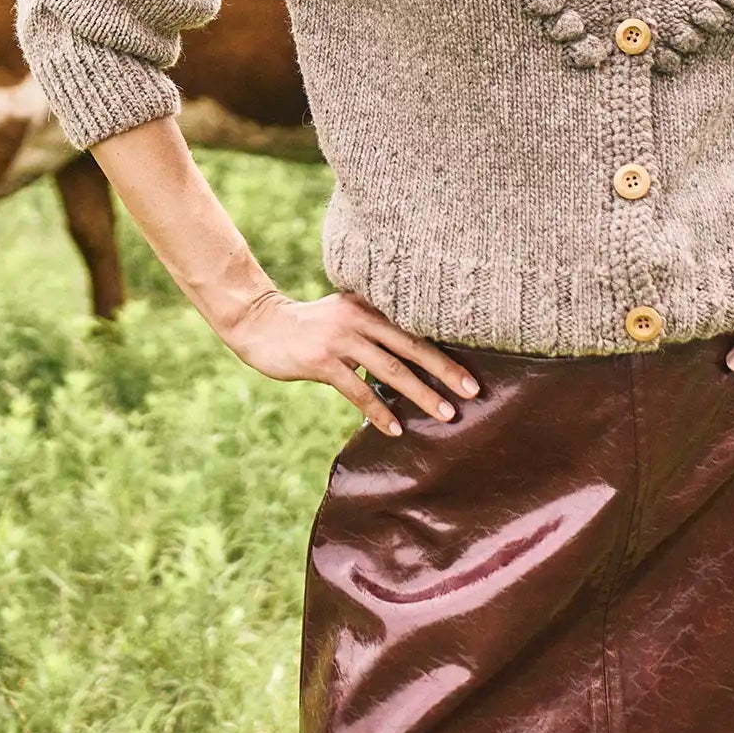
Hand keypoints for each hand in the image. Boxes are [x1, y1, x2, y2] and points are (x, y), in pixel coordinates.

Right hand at [220, 285, 479, 436]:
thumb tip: (411, 357)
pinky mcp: (323, 361)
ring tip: (446, 413)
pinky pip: (358, 390)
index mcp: (370, 305)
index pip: (415, 327)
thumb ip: (374, 329)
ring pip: (391, 370)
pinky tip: (396, 428)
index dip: (445, 348)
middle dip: (445, 370)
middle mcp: (360, 318)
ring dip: (421, 394)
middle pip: (412, 346)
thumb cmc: (309, 326)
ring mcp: (342, 340)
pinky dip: (379, 410)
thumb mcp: (345, 316)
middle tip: (473, 390)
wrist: (261, 324)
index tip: (472, 366)